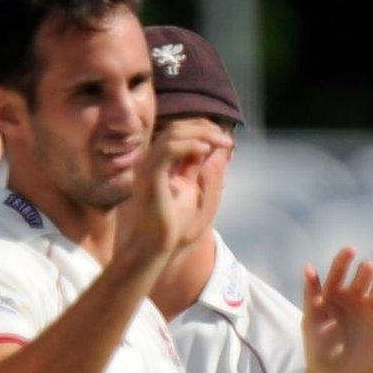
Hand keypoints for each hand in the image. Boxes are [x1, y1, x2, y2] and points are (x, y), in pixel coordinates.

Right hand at [115, 126, 227, 269]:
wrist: (156, 244)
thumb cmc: (170, 222)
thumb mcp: (187, 187)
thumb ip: (192, 166)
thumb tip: (206, 146)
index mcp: (156, 160)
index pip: (177, 131)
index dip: (201, 128)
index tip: (223, 138)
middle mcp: (149, 159)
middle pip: (176, 128)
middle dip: (205, 128)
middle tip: (226, 139)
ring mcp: (147, 166)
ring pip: (173, 134)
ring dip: (201, 134)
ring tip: (220, 143)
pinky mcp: (150, 175)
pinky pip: (168, 150)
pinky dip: (189, 145)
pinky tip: (205, 150)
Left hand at [300, 248, 372, 372]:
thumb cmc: (319, 349)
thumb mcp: (311, 322)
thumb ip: (311, 294)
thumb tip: (308, 267)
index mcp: (334, 293)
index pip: (340, 270)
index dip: (344, 260)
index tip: (350, 251)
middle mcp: (355, 298)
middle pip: (365, 276)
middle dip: (367, 270)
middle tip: (368, 270)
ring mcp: (372, 310)